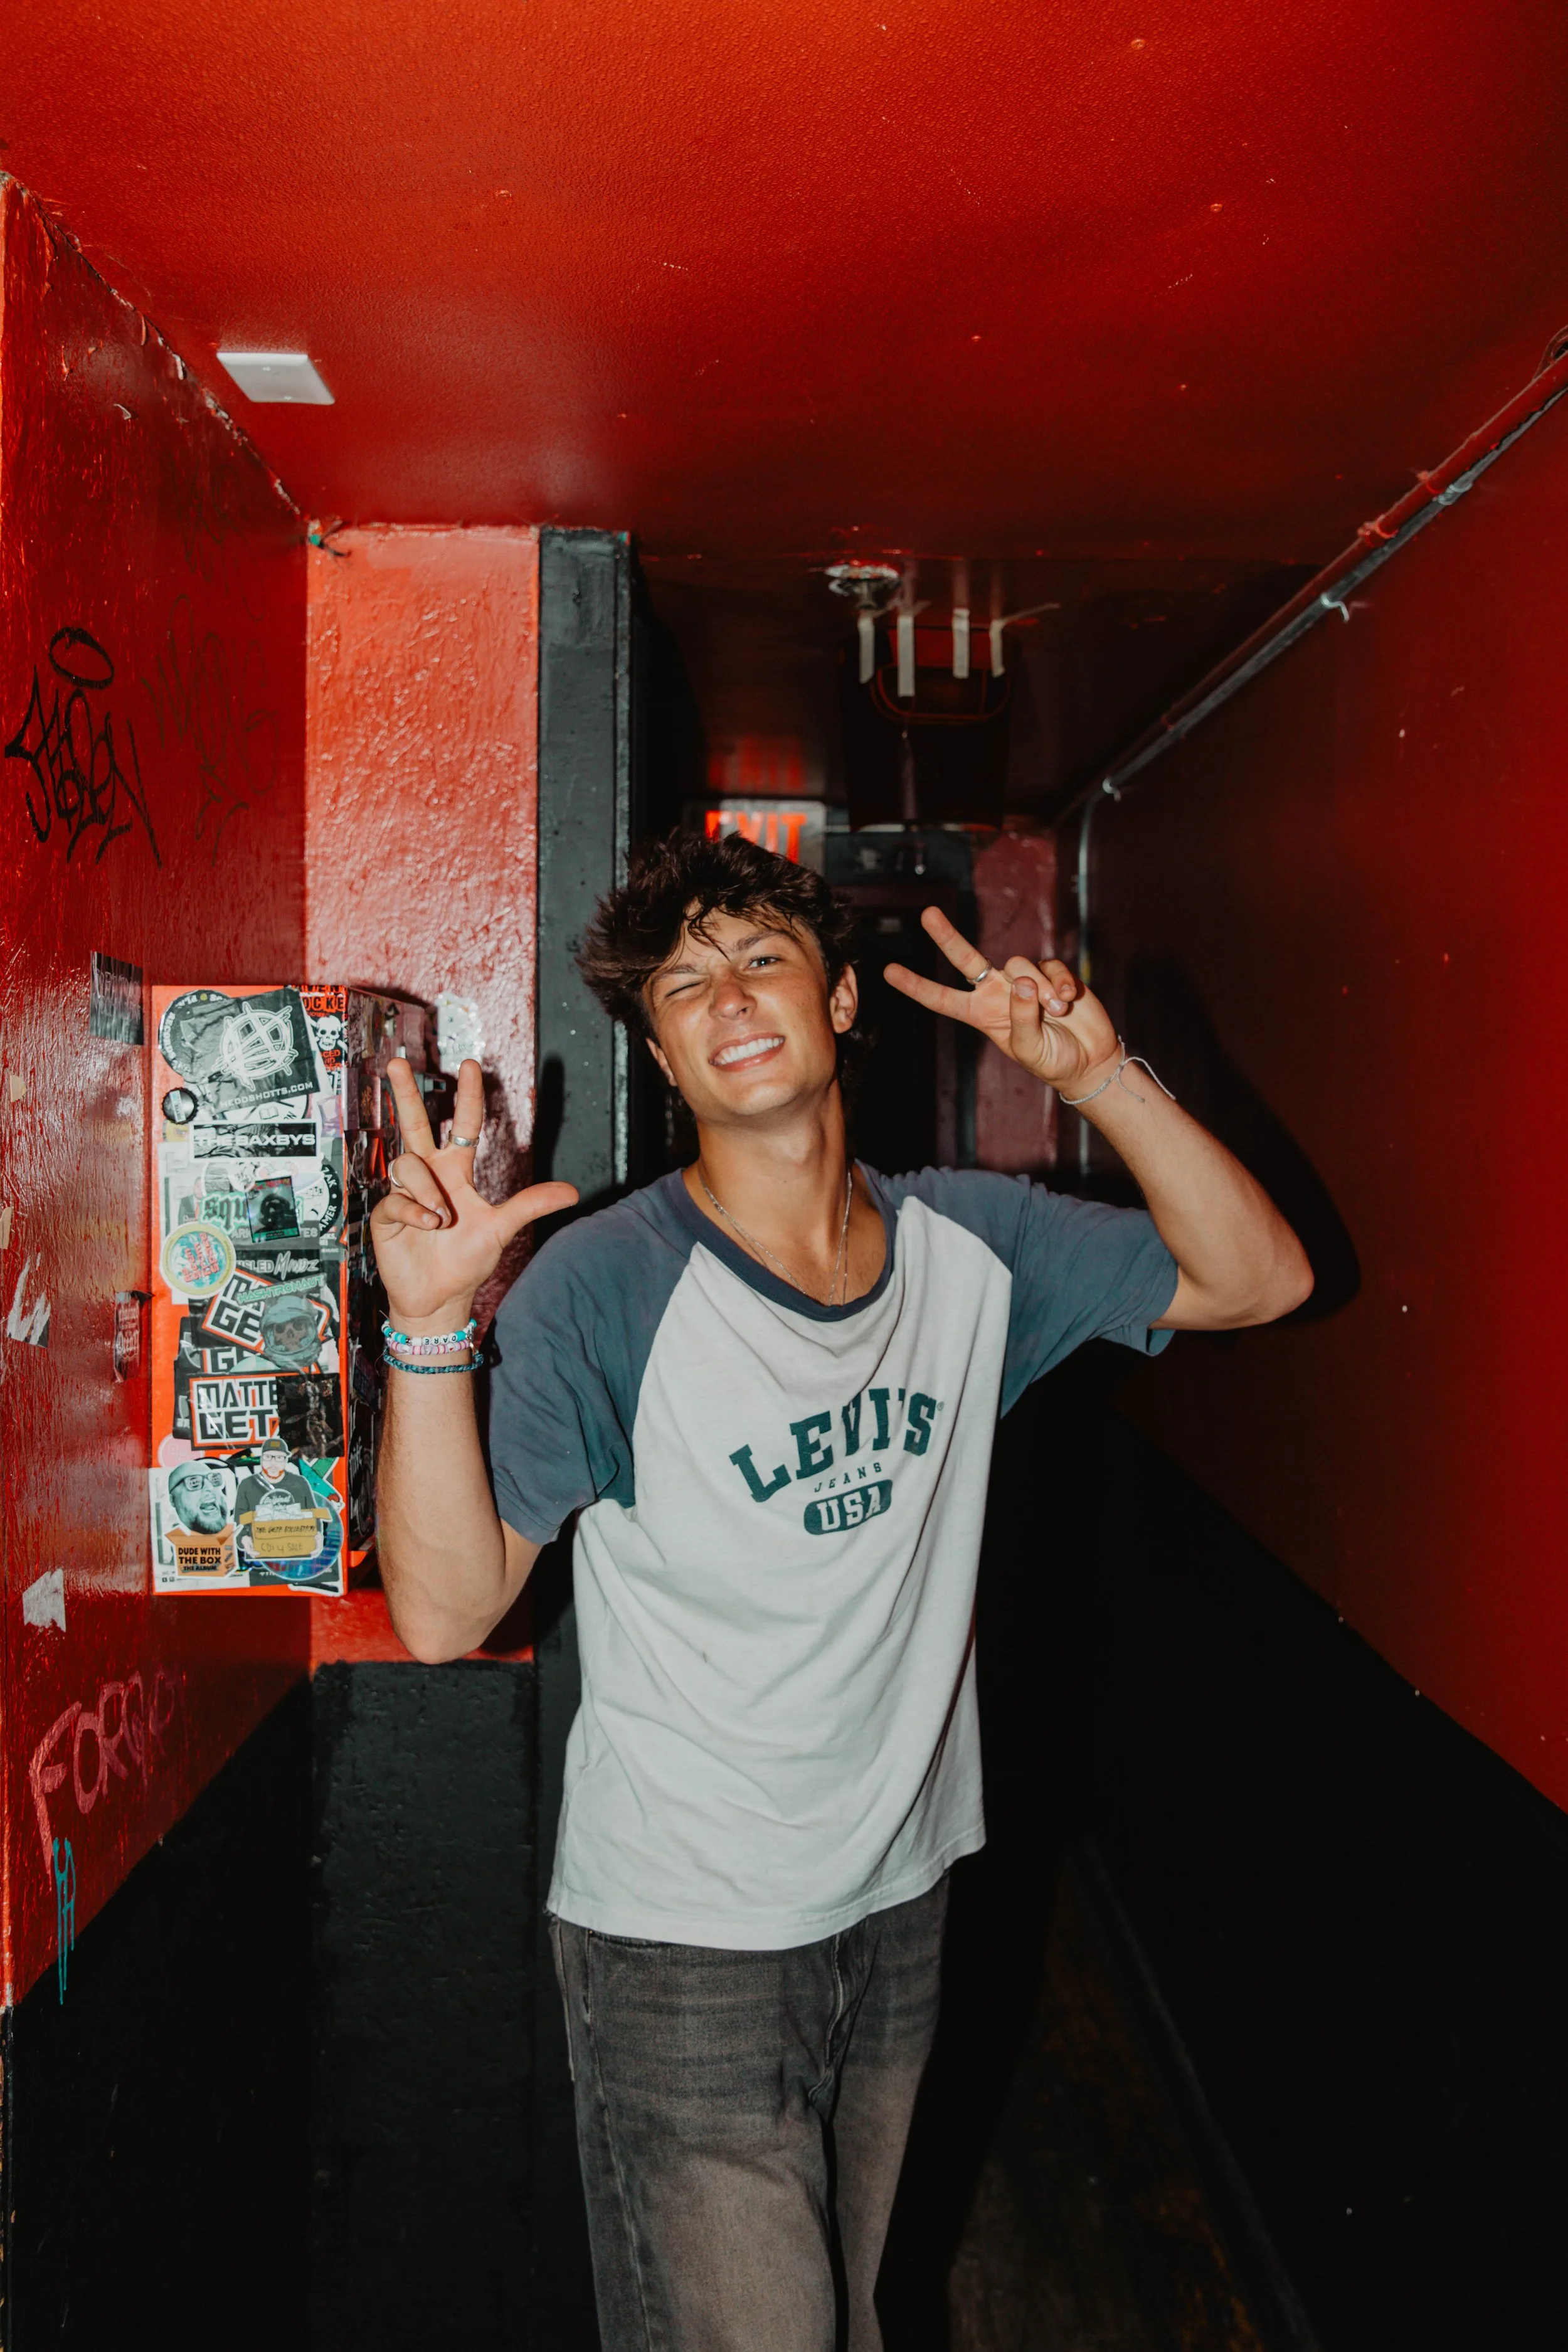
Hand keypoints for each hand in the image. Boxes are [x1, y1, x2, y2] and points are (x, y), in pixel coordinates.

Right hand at [372, 1058, 577, 1328]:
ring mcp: (405, 1192)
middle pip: (414, 1124)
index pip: (462, 1125)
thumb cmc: (467, 1261)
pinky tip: (428, 1226)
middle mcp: (429, 1175)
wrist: (439, 1298)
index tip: (471, 1065)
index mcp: (456, 1171)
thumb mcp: (501, 1228)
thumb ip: (531, 1205)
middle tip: (398, 1063)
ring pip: (408, 1164)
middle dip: (404, 1093)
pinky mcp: (386, 1213)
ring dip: (427, 1190)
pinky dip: (414, 1210)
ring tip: (441, 1218)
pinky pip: (396, 1198)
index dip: (467, 1096)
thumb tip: (573, 1192)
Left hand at [884, 909, 1119, 1096]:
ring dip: (1041, 988)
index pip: (943, 998)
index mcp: (982, 1014)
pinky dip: (1062, 981)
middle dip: (947, 936)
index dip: (917, 986)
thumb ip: (1022, 1018)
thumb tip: (1023, 983)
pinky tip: (1072, 999)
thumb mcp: (1030, 1049)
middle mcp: (997, 993)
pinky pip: (1051, 966)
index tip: (889, 972)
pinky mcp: (1052, 973)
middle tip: (927, 914)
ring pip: (1020, 965)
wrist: (1089, 1059)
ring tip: (1057, 1011)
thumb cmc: (1052, 1060)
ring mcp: (1024, 980)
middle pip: (966, 959)